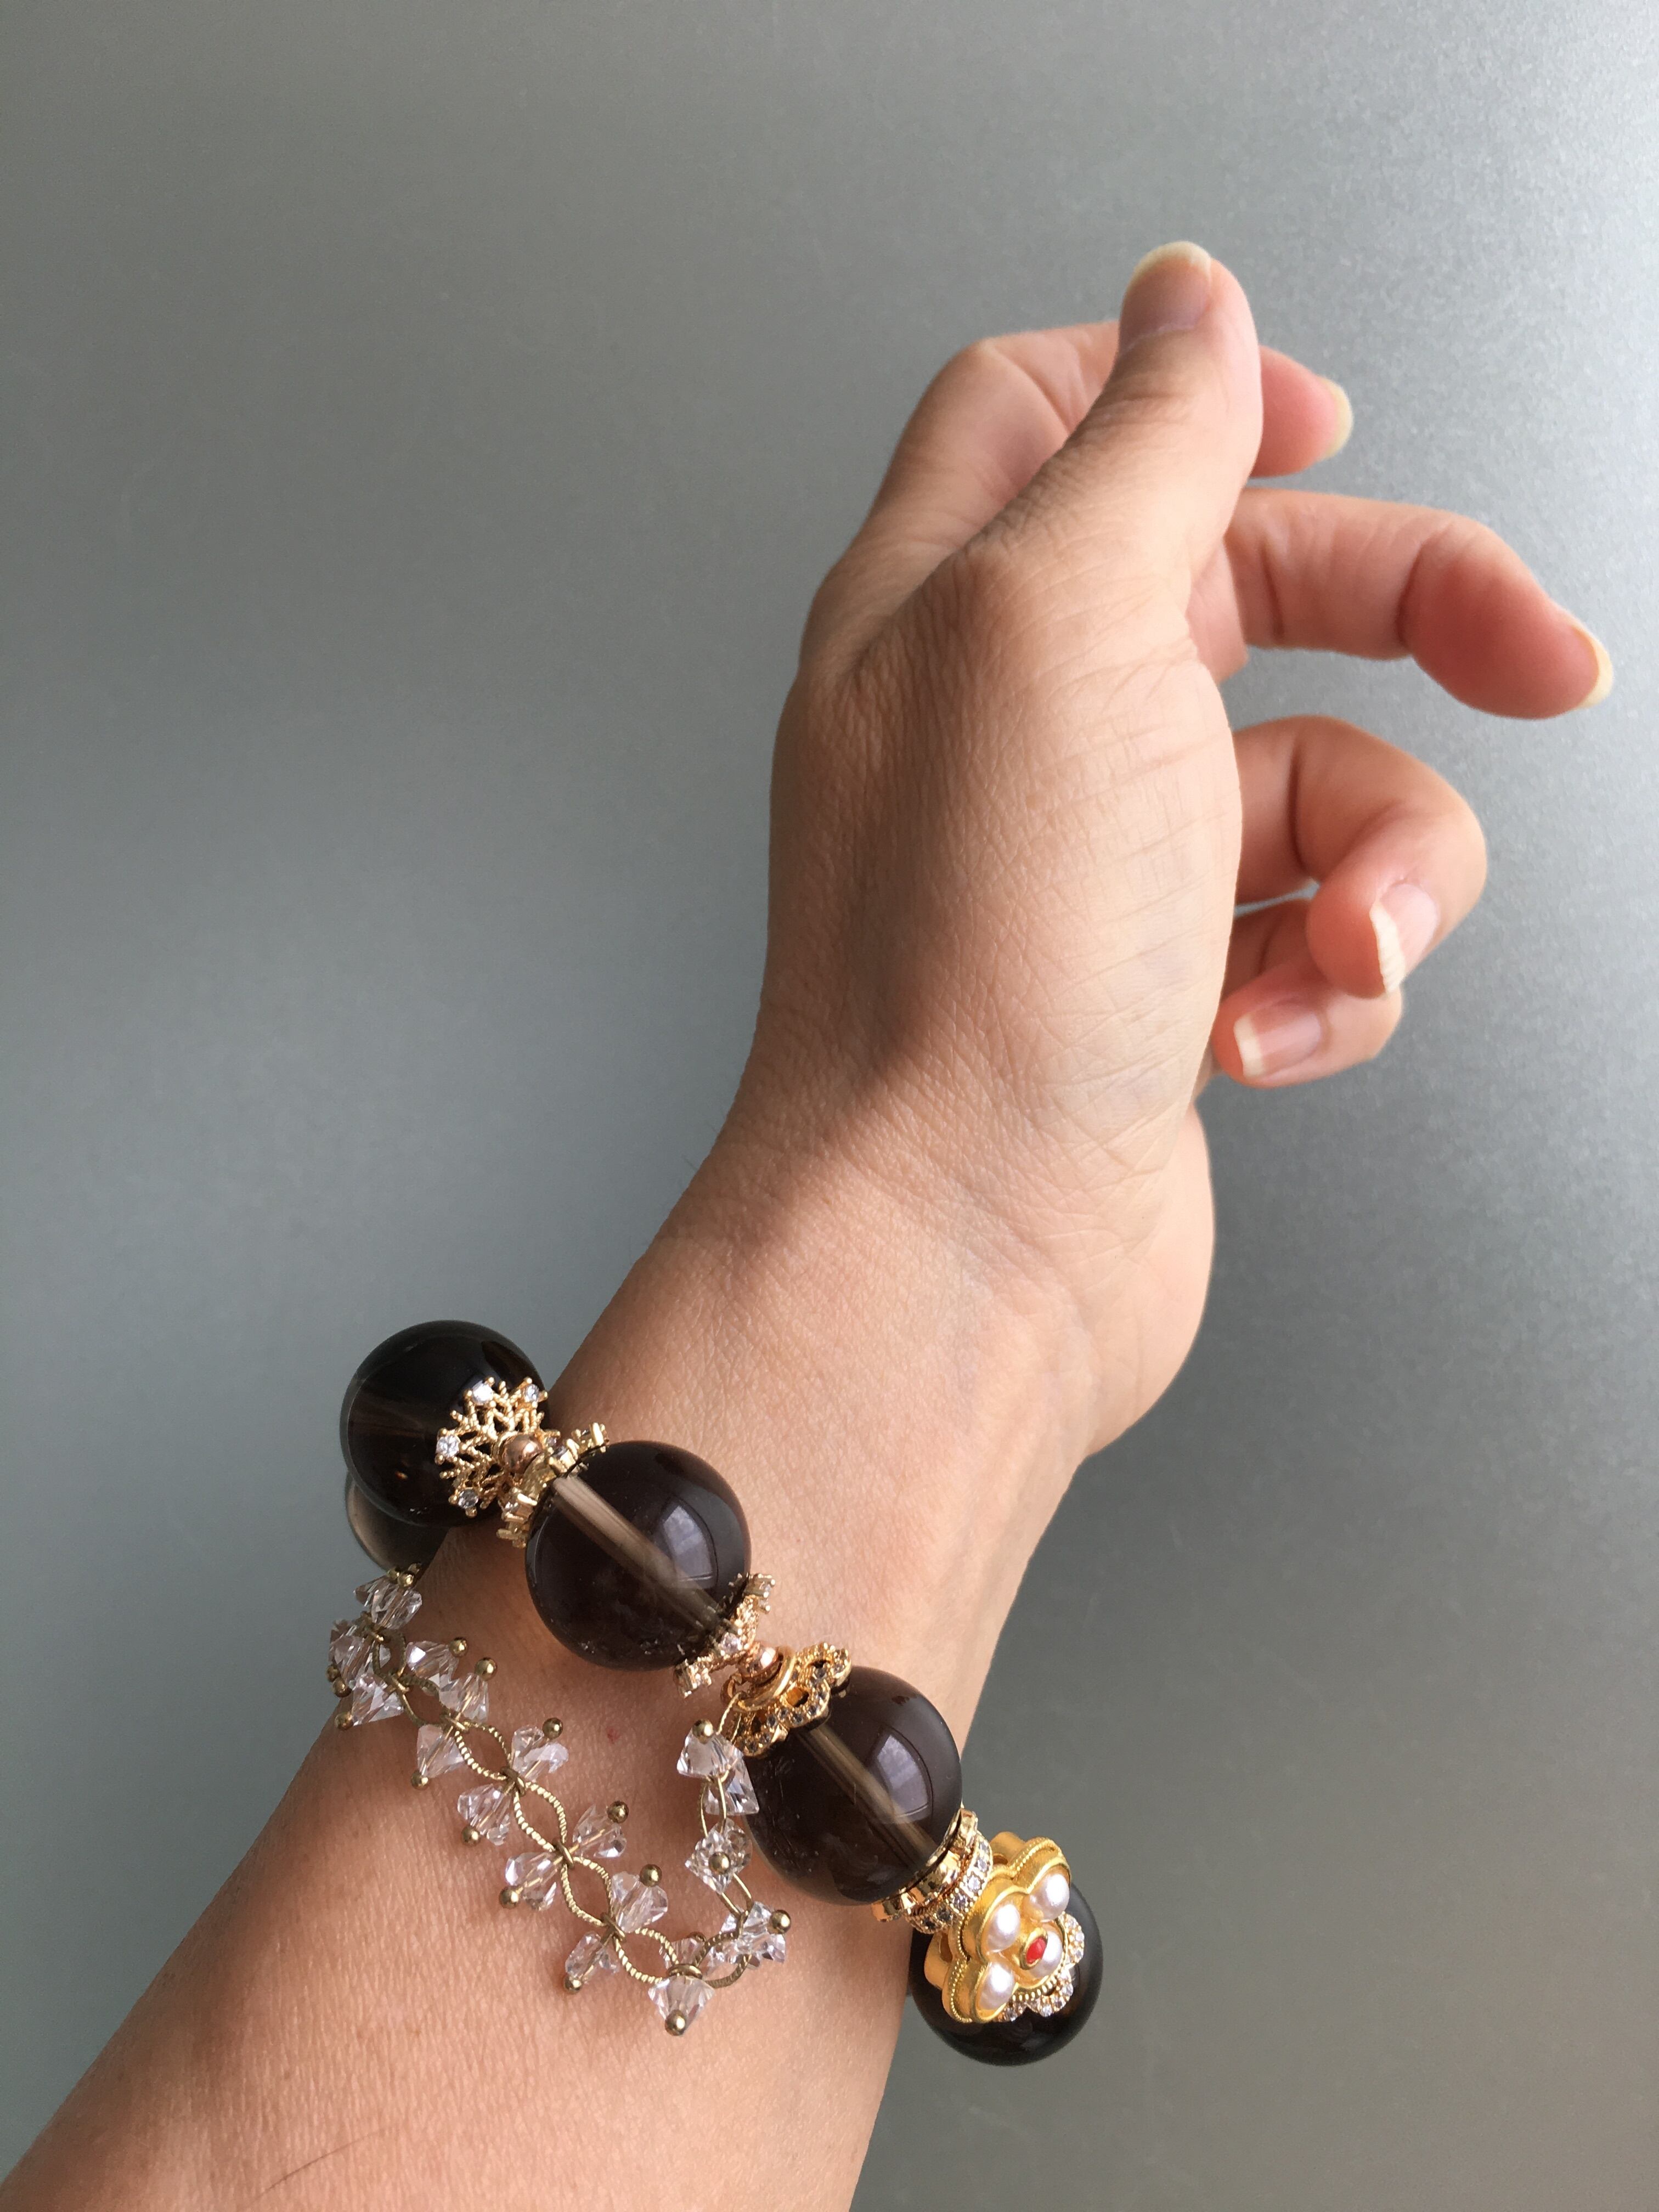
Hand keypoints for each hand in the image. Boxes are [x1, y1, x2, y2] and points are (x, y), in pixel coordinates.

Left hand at [710, 242, 1608, 1459]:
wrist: (962, 1244)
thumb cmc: (971, 962)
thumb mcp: (1059, 622)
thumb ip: (1138, 441)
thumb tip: (1189, 300)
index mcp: (953, 601)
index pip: (1059, 412)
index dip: (1198, 386)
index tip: (1325, 421)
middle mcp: (1014, 722)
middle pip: (1255, 581)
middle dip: (1417, 612)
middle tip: (1539, 657)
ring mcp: (1097, 863)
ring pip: (1329, 781)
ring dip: (1379, 866)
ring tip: (1334, 953)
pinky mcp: (1166, 986)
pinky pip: (1319, 930)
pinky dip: (1327, 984)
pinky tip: (1264, 1034)